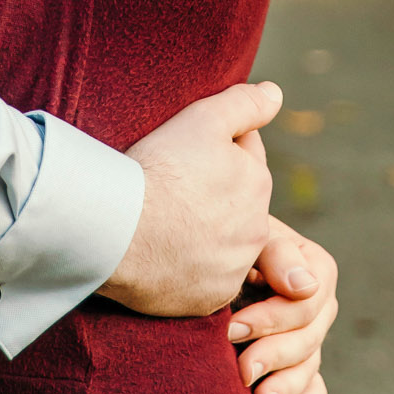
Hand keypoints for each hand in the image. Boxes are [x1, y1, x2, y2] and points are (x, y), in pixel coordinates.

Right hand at [101, 81, 280, 318]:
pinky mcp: (210, 299)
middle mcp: (257, 231)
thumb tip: (276, 93)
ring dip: (204, 233)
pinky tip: (164, 253)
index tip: (184, 156)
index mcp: (258, 183)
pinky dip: (190, 268)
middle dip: (214, 194)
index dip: (213, 150)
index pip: (243, 158)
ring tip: (166, 222)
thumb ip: (246, 104)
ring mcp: (233, 269)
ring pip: (222, 243)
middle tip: (173, 190)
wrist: (117, 230)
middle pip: (235, 203)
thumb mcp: (204, 119)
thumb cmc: (159, 169)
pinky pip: (204, 279)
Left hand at [227, 226, 337, 393]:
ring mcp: (308, 339)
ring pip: (309, 370)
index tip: (232, 328)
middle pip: (308, 339)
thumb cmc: (220, 246)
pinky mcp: (297, 368)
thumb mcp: (248, 239)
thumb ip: (277, 254)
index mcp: (313, 268)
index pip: (306, 303)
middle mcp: (316, 306)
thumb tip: (306, 286)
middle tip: (241, 371)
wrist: (195, 268)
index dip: (272, 319)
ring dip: (286, 389)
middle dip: (273, 356)